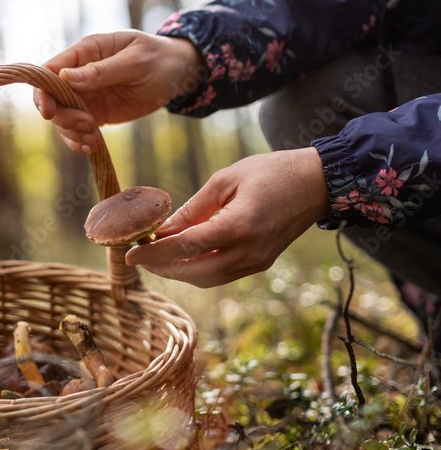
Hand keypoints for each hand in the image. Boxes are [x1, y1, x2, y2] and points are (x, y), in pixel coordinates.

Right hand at [33, 31, 203, 153]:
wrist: (178, 75)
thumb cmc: (159, 59)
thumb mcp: (136, 62)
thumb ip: (101, 70)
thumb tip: (65, 77)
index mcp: (86, 52)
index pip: (50, 70)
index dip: (43, 92)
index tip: (50, 112)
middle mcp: (78, 74)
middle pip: (51, 98)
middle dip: (62, 117)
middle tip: (87, 125)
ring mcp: (85, 95)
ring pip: (61, 118)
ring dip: (72, 132)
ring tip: (94, 139)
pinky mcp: (94, 113)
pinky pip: (75, 130)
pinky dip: (79, 141)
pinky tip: (93, 146)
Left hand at [125, 148, 330, 287]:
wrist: (318, 182)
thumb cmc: (271, 171)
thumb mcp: (225, 180)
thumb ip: (192, 209)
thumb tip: (162, 230)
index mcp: (239, 226)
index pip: (186, 247)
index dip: (154, 253)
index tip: (130, 254)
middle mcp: (249, 251)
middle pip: (194, 272)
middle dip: (162, 267)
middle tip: (139, 255)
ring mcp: (257, 262)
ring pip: (207, 279)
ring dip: (178, 272)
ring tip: (156, 256)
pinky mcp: (260, 264)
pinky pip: (221, 274)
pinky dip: (198, 269)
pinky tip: (182, 256)